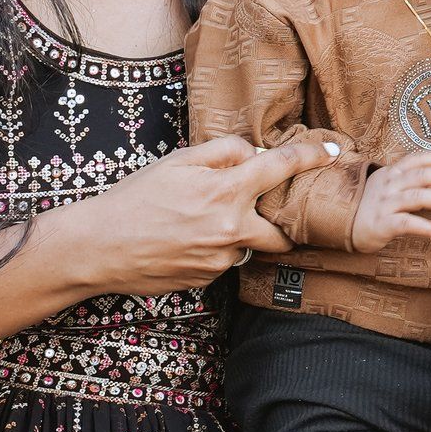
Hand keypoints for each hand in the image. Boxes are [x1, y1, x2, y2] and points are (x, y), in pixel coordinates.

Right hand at [54, 136, 338, 296]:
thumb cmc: (134, 198)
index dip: (311, 157)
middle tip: (267, 211)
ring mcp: (221, 259)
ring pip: (247, 245)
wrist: (98, 246)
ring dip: (238, 234)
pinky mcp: (207, 279)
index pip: (282, 168)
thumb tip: (253, 153)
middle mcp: (232, 228)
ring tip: (201, 223)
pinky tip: (185, 241)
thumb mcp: (176, 161)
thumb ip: (222, 151)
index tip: (332, 153)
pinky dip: (214, 250)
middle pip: (282, 229)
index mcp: (226, 191)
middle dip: (282, 222)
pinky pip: (223, 262)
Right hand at [351, 149, 430, 250]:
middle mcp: (387, 185)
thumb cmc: (373, 207)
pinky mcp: (380, 224)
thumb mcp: (393, 190)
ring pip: (414, 197)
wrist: (343, 226)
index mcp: (390, 173)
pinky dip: (423, 226)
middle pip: (418, 176)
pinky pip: (405, 223)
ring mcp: (383, 204)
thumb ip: (418, 186)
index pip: (415, 160)